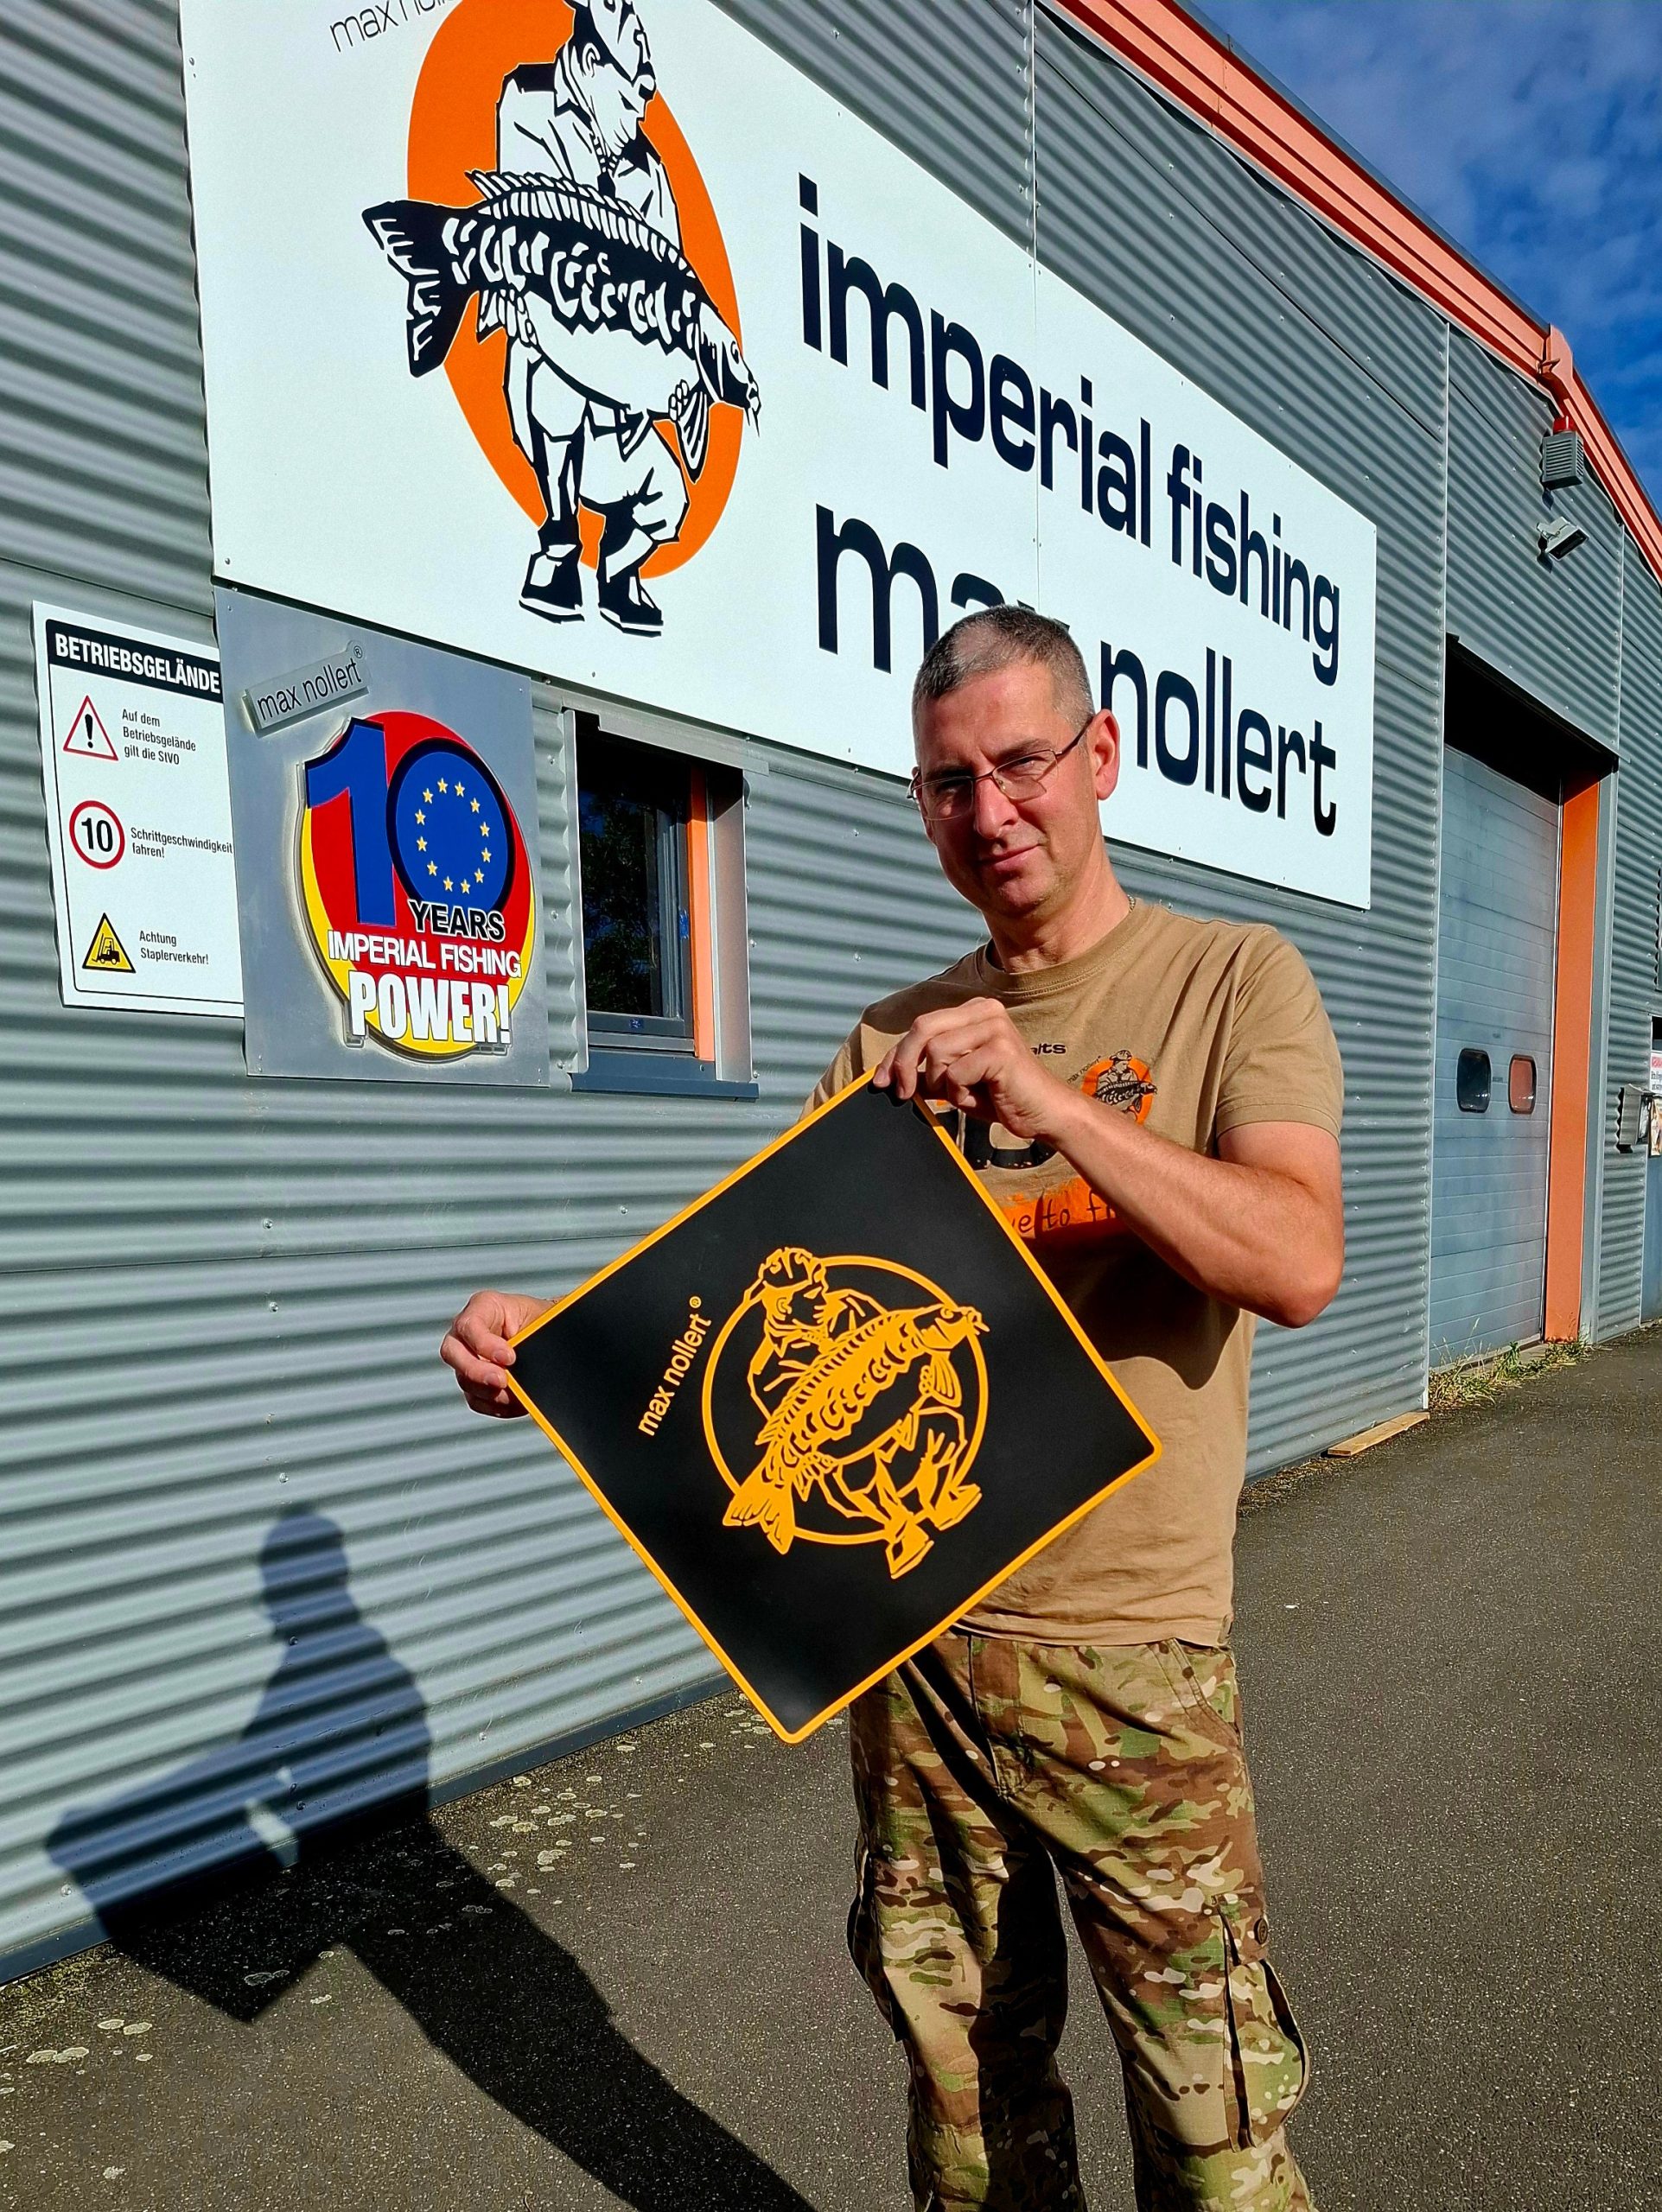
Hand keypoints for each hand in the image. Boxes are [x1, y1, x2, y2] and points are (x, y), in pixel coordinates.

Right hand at [441, 1289, 553, 1417]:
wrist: (549, 1337)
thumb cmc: (542, 1320)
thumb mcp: (540, 1320)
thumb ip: (529, 1337)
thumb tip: (524, 1363)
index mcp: (484, 1307)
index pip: (469, 1324)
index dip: (484, 1344)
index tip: (509, 1357)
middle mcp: (467, 1333)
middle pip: (453, 1353)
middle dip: (477, 1372)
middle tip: (502, 1380)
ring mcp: (466, 1358)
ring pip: (465, 1381)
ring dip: (491, 1392)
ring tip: (516, 1393)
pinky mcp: (473, 1382)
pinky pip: (476, 1400)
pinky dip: (495, 1405)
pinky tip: (514, 1402)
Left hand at [871, 998, 1072, 1141]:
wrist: (1043, 1113)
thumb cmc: (1002, 1096)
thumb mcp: (956, 1080)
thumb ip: (929, 1070)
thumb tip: (889, 1074)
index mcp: (974, 1011)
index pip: (921, 1025)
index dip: (895, 1054)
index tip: (879, 1080)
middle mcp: (985, 1011)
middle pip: (922, 1028)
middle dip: (903, 1063)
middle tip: (902, 1093)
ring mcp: (995, 1027)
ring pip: (936, 1052)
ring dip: (941, 1083)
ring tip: (964, 1093)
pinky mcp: (1001, 1050)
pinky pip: (956, 1073)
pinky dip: (959, 1093)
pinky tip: (981, 1097)